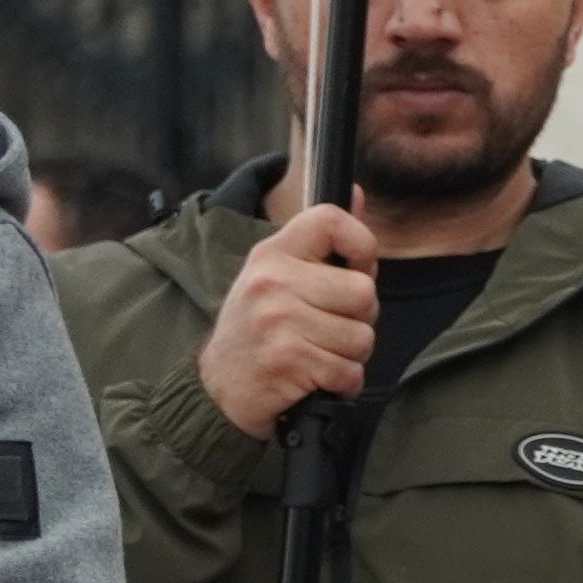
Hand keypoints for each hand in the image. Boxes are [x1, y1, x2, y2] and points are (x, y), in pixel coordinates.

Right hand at [198, 200, 382, 442]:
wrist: (218, 389)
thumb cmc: (260, 330)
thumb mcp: (280, 276)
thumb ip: (324, 241)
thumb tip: (358, 193)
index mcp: (273, 254)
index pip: (331, 220)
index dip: (362, 245)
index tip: (355, 270)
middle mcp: (272, 281)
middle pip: (364, 292)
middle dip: (358, 319)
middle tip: (324, 328)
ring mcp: (278, 320)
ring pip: (362, 337)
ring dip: (349, 355)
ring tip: (315, 353)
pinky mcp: (287, 359)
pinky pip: (350, 371)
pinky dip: (341, 383)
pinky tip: (313, 378)